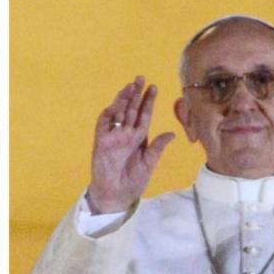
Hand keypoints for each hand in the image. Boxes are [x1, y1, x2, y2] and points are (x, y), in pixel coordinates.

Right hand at [88, 76, 175, 213]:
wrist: (117, 195)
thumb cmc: (133, 181)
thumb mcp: (149, 164)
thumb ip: (158, 148)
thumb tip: (172, 133)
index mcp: (139, 138)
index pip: (144, 115)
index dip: (148, 102)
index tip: (153, 87)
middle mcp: (126, 134)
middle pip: (131, 110)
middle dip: (135, 94)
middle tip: (140, 78)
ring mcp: (113, 137)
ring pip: (117, 113)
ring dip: (122, 100)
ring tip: (129, 87)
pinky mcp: (101, 142)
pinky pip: (103, 125)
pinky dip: (108, 115)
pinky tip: (115, 105)